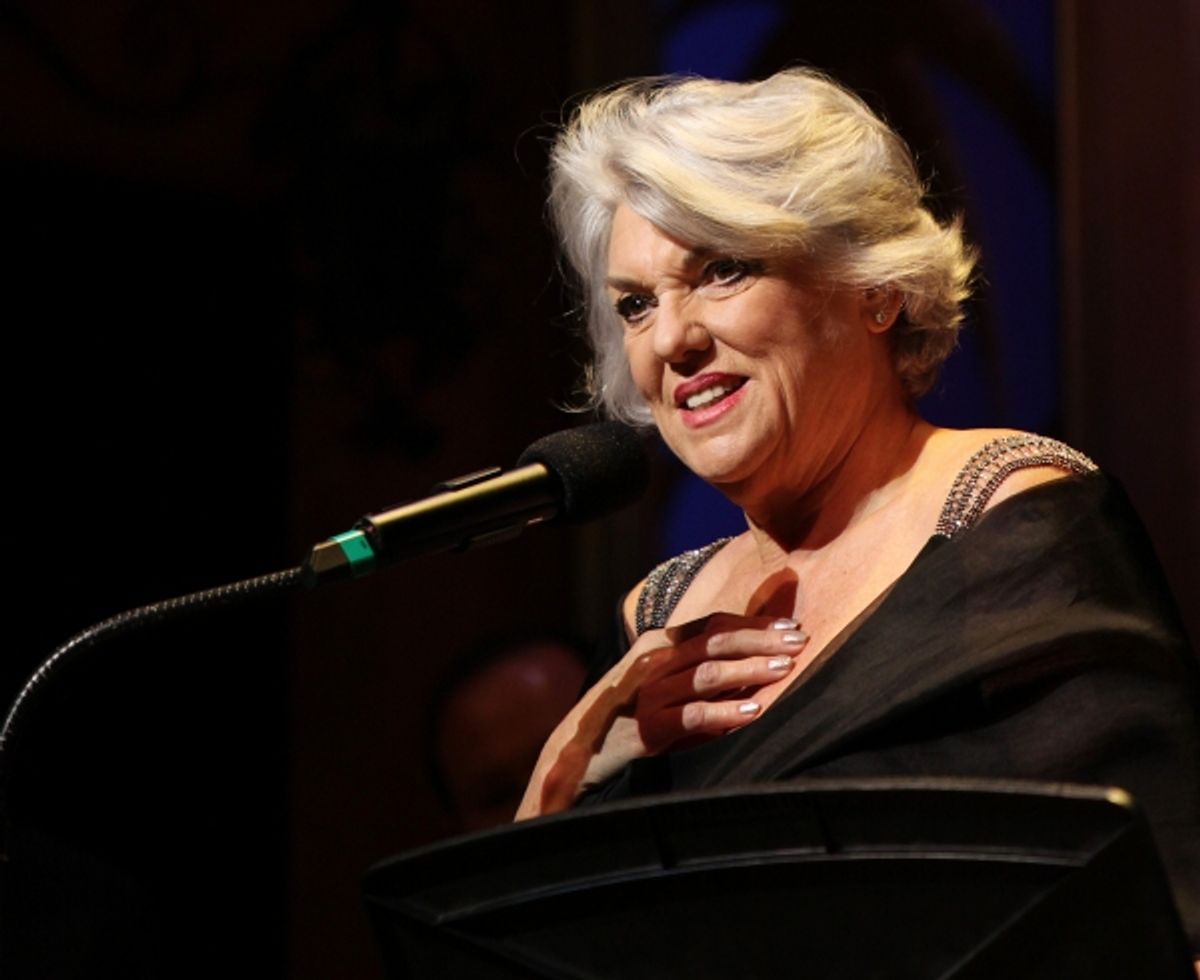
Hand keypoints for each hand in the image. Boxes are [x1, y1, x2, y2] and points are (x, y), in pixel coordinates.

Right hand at [516, 612, 807, 818]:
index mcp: (659, 645)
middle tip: (799, 642)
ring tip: (783, 669)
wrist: (579, 753)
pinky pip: (690, 717)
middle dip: (760, 639)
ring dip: (748, 669)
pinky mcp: (645, 729)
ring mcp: (646, 695)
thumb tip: (757, 652)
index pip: (712, 624)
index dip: (754, 623)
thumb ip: (700, 664)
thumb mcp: (663, 680)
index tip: (792, 626)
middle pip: (714, 642)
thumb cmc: (633, 714)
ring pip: (705, 673)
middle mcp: (652, 662)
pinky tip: (751, 710)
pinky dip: (723, 712)